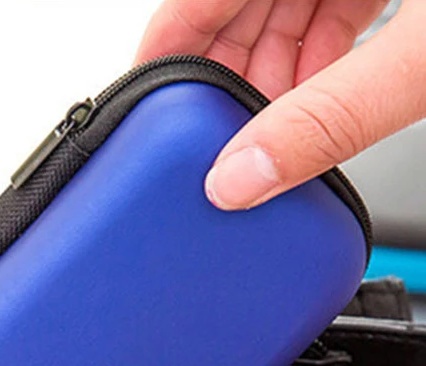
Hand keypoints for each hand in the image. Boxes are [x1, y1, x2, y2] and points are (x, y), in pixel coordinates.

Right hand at [136, 0, 425, 210]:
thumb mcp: (418, 62)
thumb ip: (331, 119)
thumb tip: (244, 179)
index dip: (164, 46)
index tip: (139, 101)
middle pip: (235, 9)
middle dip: (223, 78)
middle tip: (211, 141)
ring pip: (278, 17)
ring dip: (269, 81)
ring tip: (263, 136)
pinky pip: (323, 18)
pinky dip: (311, 69)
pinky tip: (309, 108)